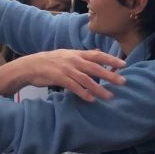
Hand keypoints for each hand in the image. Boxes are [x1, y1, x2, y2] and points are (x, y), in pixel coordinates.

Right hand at [0, 49, 125, 101]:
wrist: (30, 66)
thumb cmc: (50, 62)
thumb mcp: (67, 56)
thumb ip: (82, 57)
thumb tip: (97, 55)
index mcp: (76, 54)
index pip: (97, 55)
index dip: (111, 59)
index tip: (124, 64)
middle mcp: (73, 60)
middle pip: (95, 68)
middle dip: (110, 75)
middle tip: (123, 82)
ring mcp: (66, 69)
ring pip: (86, 79)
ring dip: (99, 88)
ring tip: (109, 96)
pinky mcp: (58, 78)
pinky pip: (73, 86)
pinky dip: (83, 93)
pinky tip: (91, 99)